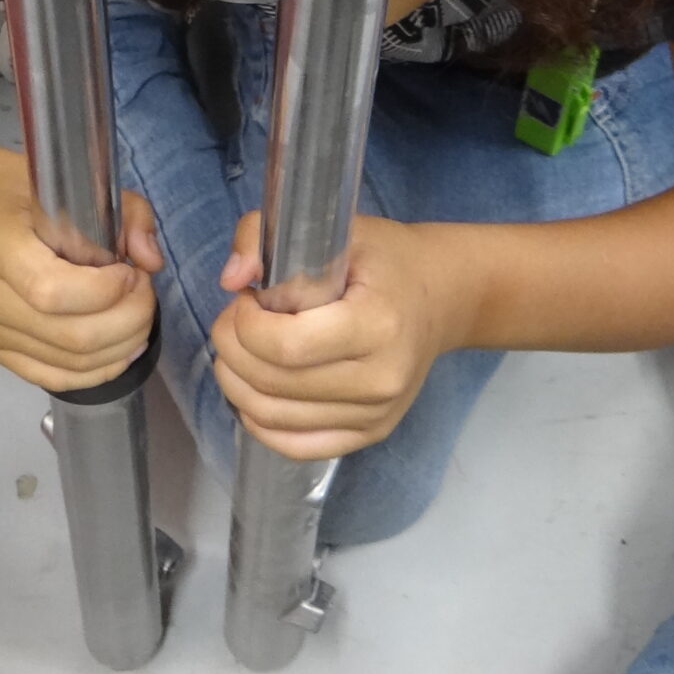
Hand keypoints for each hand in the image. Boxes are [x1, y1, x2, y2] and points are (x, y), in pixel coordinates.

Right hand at [0, 139, 162, 394]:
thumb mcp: (61, 179)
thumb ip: (121, 211)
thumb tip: (150, 260)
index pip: (54, 291)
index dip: (107, 290)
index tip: (130, 269)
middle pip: (72, 337)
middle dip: (130, 319)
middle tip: (144, 290)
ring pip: (71, 364)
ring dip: (122, 345)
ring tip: (136, 312)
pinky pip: (54, 378)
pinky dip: (97, 370)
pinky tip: (121, 346)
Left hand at [212, 212, 460, 460]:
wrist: (442, 297)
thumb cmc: (386, 260)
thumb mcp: (335, 227)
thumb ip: (265, 235)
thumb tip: (230, 279)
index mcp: (378, 324)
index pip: (287, 346)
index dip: (246, 325)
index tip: (246, 299)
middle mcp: (381, 379)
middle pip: (274, 383)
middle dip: (232, 349)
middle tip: (233, 321)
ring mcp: (376, 414)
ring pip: (274, 417)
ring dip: (236, 383)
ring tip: (239, 350)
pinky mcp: (369, 434)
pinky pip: (295, 445)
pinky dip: (259, 422)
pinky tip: (253, 389)